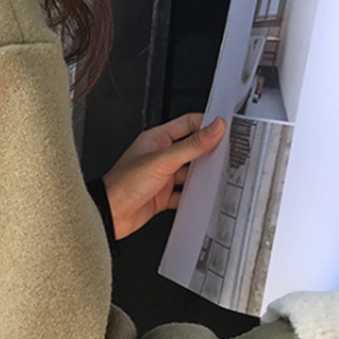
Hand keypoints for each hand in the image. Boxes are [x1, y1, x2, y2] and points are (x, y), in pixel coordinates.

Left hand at [102, 113, 225, 238]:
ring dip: (203, 175)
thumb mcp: (163, 160)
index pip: (188, 123)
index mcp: (157, 139)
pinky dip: (193, 196)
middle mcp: (160, 156)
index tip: (226, 129)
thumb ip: (192, 145)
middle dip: (209, 151)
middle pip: (192, 149)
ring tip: (219, 175)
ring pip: (189, 173)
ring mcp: (161, 177)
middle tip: (229, 153)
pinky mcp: (161, 196)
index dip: (207, 124)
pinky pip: (183, 194)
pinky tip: (202, 197)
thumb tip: (215, 127)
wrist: (109, 215)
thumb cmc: (124, 184)